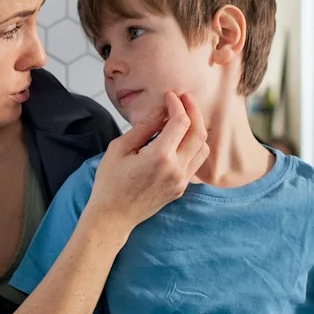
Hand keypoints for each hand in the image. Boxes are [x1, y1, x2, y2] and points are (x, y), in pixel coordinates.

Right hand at [85, 91, 208, 231]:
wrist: (113, 217)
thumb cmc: (110, 182)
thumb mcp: (120, 148)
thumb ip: (144, 127)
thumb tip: (161, 110)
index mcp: (160, 156)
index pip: (181, 121)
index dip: (177, 104)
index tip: (169, 96)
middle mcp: (176, 169)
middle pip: (199, 132)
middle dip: (194, 110)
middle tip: (184, 98)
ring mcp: (181, 181)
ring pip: (203, 148)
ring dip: (197, 128)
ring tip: (185, 116)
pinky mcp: (181, 188)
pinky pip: (196, 162)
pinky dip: (194, 146)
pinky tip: (182, 138)